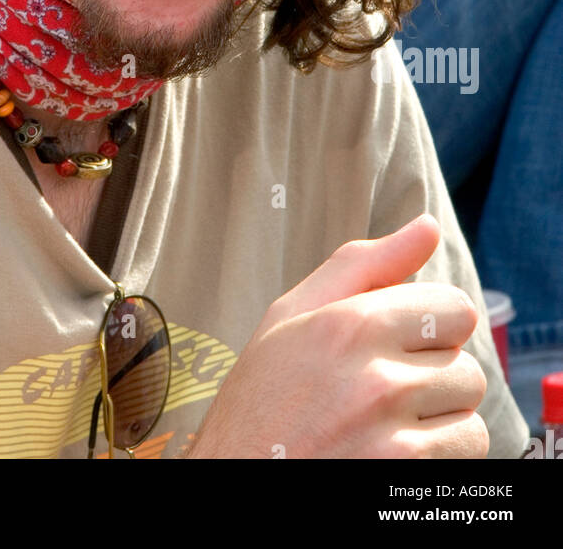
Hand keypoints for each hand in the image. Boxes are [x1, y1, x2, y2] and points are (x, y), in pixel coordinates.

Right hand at [187, 214, 488, 458]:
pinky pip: (465, 454)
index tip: (401, 344)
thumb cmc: (261, 398)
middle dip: (432, 376)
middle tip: (382, 392)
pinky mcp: (403, 477)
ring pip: (470, 414)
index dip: (432, 326)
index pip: (455, 309)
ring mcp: (393, 436)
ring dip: (439, 420)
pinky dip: (440, 458)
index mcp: (351, 324)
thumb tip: (426, 227)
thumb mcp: (291, 315)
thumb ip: (365, 264)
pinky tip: (394, 453)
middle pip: (466, 364)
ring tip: (387, 426)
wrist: (235, 477)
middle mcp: (378, 378)